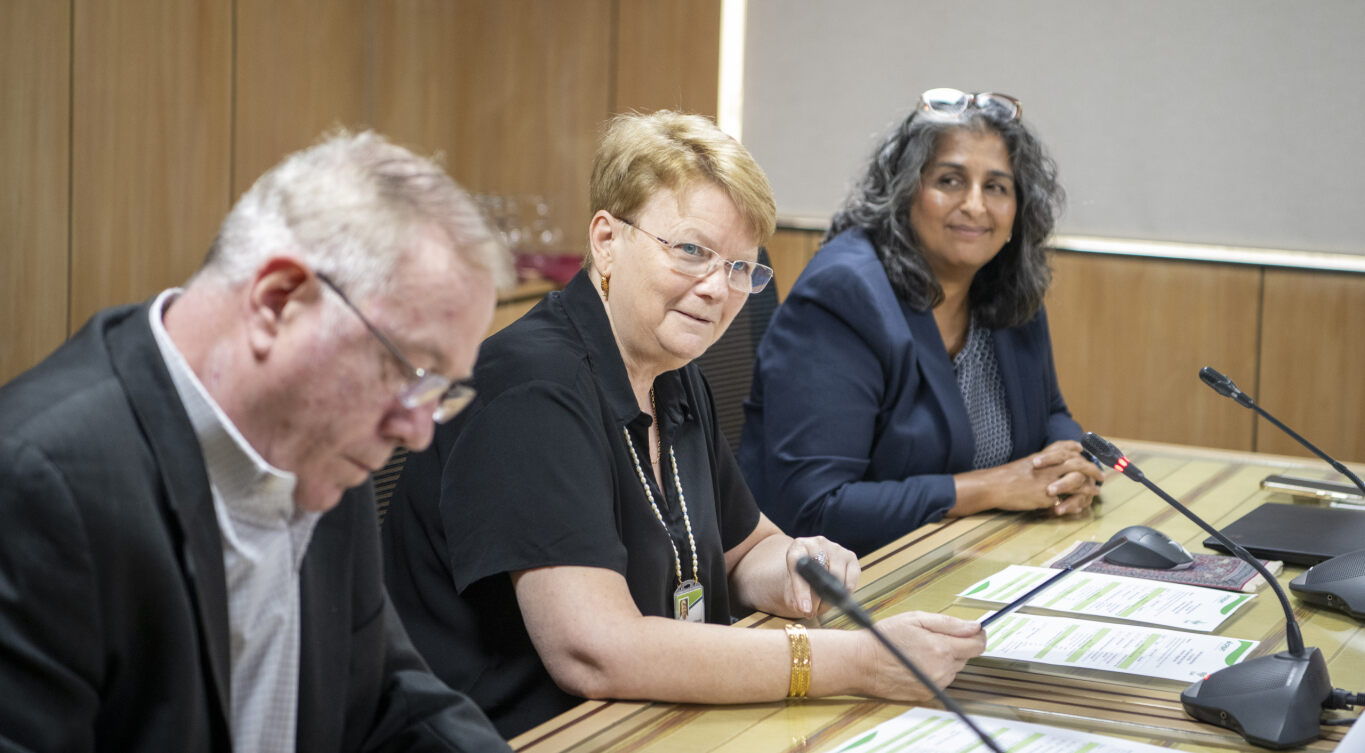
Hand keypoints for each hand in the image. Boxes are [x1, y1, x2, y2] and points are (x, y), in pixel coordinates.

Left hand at [783, 536, 859, 617]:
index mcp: (798, 547)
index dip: (801, 589)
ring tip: (822, 606)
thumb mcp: (791, 589)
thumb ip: (796, 599)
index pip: (798, 565)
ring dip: (832, 597)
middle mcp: (817, 543)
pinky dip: (845, 592)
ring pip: (837, 577)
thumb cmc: (800, 580)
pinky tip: (837, 597)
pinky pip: (851, 578)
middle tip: (812, 612)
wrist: (812, 570)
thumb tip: (807, 609)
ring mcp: (835, 548)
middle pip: (820, 573)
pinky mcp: (850, 556)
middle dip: (816, 598)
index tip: (804, 608)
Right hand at [860, 611, 984, 700]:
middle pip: (966, 656)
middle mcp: (943, 670)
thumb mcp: (916, 619)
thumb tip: (973, 626)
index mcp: (942, 649)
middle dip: (956, 645)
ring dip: (945, 659)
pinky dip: (935, 670)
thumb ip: (949, 623)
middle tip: (933, 637)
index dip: (977, 635)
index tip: (973, 630)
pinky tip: (917, 662)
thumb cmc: (885, 638)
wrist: (862, 663)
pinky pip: (941, 680)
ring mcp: (936, 684)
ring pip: (954, 668)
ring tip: (920, 650)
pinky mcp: (927, 693)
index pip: (978, 644)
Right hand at [951, 440, 1102, 515]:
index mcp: (1044, 457)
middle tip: (1100, 475)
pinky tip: (1084, 503)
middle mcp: (1050, 466)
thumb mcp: (1026, 462)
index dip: (1077, 448)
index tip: (1084, 450)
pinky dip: (1078, 501)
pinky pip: (1068, 498)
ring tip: (1097, 489)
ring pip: (1077, 480)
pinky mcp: (1048, 496)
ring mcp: (1050, 481)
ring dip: (1090, 485)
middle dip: (1091, 469)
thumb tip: (1049, 460)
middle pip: (1078, 464)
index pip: (1066, 448)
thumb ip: (1041, 461)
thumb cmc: (1007, 476)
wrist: (994, 486)